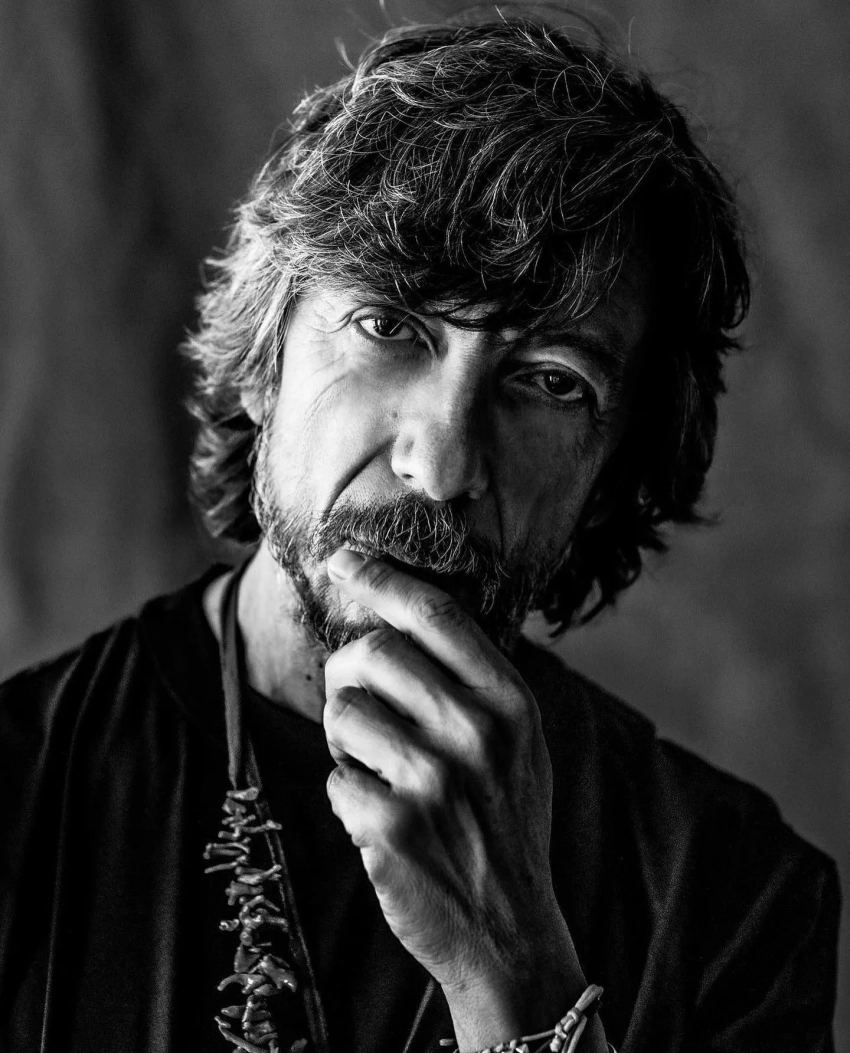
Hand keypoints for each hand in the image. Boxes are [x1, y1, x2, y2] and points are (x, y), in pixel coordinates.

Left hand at [322, 548, 593, 1049]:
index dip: (382, 578)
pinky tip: (381, 818)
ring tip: (376, 770)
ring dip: (345, 739)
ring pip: (342, 711)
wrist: (509, 932)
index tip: (346, 559)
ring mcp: (434, 780)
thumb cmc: (506, 824)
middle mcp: (477, 732)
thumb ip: (473, 681)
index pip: (437, 615)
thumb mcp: (519, 745)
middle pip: (373, 651)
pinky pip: (335, 777)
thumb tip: (395, 611)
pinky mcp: (391, 826)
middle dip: (346, 669)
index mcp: (512, 703)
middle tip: (353, 697)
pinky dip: (348, 794)